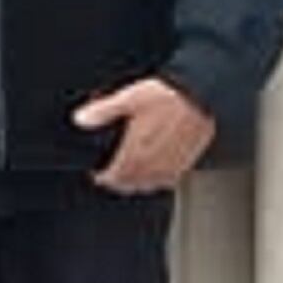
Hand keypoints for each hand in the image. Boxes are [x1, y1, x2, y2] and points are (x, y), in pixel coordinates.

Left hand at [74, 77, 216, 195]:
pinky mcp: (187, 162)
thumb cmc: (168, 97)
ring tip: (131, 174)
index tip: (97, 172)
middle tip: (111, 175)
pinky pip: (169, 180)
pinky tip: (156, 170)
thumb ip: (102, 111)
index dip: (102, 177)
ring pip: (150, 185)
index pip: (113, 178)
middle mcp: (154, 164)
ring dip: (138, 182)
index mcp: (136, 153)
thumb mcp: (128, 99)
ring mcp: (172, 166)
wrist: (202, 97)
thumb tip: (80, 119)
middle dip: (118, 181)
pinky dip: (159, 179)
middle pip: (130, 185)